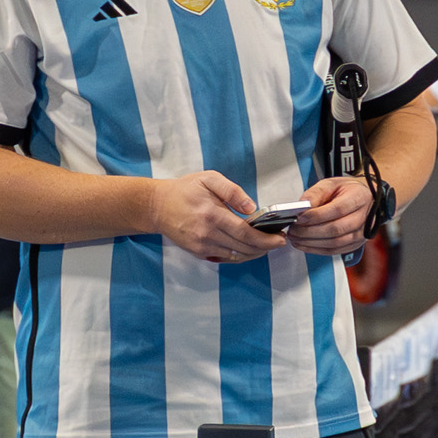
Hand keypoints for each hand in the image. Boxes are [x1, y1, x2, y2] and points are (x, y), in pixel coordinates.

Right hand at [153, 171, 287, 265]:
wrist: (158, 206)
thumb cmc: (185, 190)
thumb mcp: (209, 179)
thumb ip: (232, 191)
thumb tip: (252, 207)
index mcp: (212, 214)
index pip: (245, 233)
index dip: (265, 239)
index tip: (280, 238)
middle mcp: (207, 234)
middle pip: (244, 247)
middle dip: (265, 247)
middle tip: (278, 242)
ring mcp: (202, 246)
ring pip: (236, 256)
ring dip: (254, 253)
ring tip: (266, 245)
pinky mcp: (198, 252)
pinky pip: (225, 258)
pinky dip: (240, 255)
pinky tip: (248, 248)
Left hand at [286, 176, 374, 255]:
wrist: (364, 201)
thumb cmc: (347, 191)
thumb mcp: (332, 184)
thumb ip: (316, 193)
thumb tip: (302, 205)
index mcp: (359, 197)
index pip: (338, 209)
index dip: (316, 215)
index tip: (299, 217)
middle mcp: (364, 218)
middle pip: (336, 229)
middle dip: (309, 231)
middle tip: (293, 229)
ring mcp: (361, 234)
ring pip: (334, 243)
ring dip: (310, 242)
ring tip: (295, 237)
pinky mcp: (354, 245)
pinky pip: (334, 251)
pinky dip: (316, 249)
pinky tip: (303, 244)